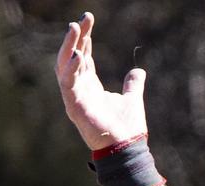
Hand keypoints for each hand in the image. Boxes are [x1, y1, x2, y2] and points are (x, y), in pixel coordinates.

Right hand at [55, 12, 148, 150]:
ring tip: (75, 28)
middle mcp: (79, 89)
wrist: (127, 148)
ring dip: (70, 46)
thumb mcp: (132, 99)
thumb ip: (133, 84)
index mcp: (90, 86)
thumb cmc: (127, 127)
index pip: (84, 57)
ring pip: (65, 66)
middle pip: (73, 56)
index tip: (88, 21)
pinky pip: (68, 83)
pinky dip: (72, 68)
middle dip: (76, 37)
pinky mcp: (74, 106)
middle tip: (82, 19)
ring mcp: (74, 97)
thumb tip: (139, 71)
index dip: (85, 38)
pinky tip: (79, 53)